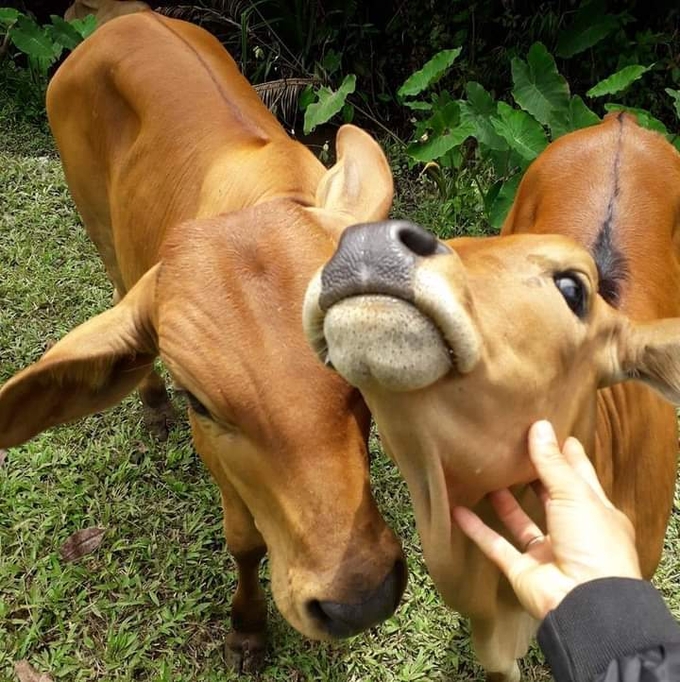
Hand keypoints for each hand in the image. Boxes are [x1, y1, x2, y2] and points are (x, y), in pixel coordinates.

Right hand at [452, 420, 641, 620]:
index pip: (579, 476)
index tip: (548, 429)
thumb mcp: (575, 494)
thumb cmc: (592, 542)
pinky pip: (495, 544)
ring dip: (502, 500)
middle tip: (510, 446)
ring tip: (485, 473)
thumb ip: (552, 463)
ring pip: (520, 520)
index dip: (566, 454)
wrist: (585, 602)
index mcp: (595, 512)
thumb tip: (540, 426)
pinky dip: (476, 528)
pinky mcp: (521, 569)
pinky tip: (457, 509)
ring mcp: (545, 552)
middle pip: (548, 496)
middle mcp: (571, 530)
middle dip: (532, 475)